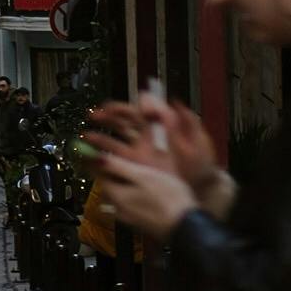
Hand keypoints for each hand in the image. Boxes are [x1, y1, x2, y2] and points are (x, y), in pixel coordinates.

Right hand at [84, 95, 218, 194]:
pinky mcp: (137, 169)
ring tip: (86, 137)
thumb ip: (187, 121)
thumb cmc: (202, 164)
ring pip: (116, 141)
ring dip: (100, 137)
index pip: (138, 112)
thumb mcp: (199, 141)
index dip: (123, 107)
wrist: (204, 188)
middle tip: (93, 116)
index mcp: (161, 128)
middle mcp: (147, 139)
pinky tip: (94, 158)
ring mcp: (141, 154)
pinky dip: (104, 158)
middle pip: (123, 123)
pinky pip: (118, 161)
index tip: (109, 107)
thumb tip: (172, 102)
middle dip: (106, 117)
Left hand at [94, 155, 196, 243]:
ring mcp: (129, 218)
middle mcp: (118, 209)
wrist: (186, 227)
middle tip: (112, 159)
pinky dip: (130, 196)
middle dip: (108, 172)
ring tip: (130, 174)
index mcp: (116, 195)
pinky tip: (141, 193)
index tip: (91, 150)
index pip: (98, 174)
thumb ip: (118, 166)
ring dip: (120, 185)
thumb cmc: (167, 197)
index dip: (94, 160)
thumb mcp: (142, 175)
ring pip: (118, 197)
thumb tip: (95, 157)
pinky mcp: (141, 224)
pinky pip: (129, 206)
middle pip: (107, 186)